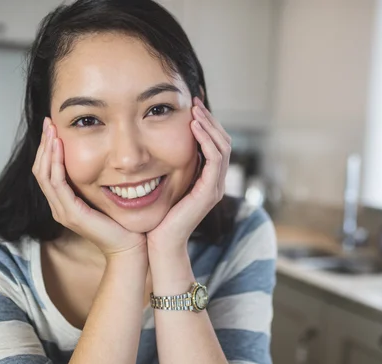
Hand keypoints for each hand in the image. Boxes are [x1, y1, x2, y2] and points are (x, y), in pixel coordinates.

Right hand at [32, 118, 146, 260]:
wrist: (129, 247)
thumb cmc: (123, 223)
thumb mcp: (107, 195)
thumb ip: (99, 180)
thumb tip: (104, 158)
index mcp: (65, 202)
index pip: (47, 170)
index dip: (47, 148)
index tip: (53, 126)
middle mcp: (59, 206)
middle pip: (40, 170)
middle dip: (44, 144)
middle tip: (48, 122)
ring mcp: (62, 211)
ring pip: (44, 174)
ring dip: (47, 150)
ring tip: (51, 130)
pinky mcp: (71, 214)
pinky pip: (57, 184)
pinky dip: (56, 163)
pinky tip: (59, 147)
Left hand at [147, 97, 230, 251]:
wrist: (161, 244)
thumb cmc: (159, 217)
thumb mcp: (165, 185)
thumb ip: (170, 167)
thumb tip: (158, 145)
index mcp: (207, 180)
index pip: (215, 145)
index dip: (207, 124)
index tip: (192, 106)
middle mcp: (215, 182)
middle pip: (223, 142)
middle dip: (210, 120)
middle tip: (195, 101)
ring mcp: (215, 187)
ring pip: (222, 147)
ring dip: (209, 125)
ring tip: (195, 109)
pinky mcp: (209, 192)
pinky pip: (214, 159)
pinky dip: (206, 140)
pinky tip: (194, 127)